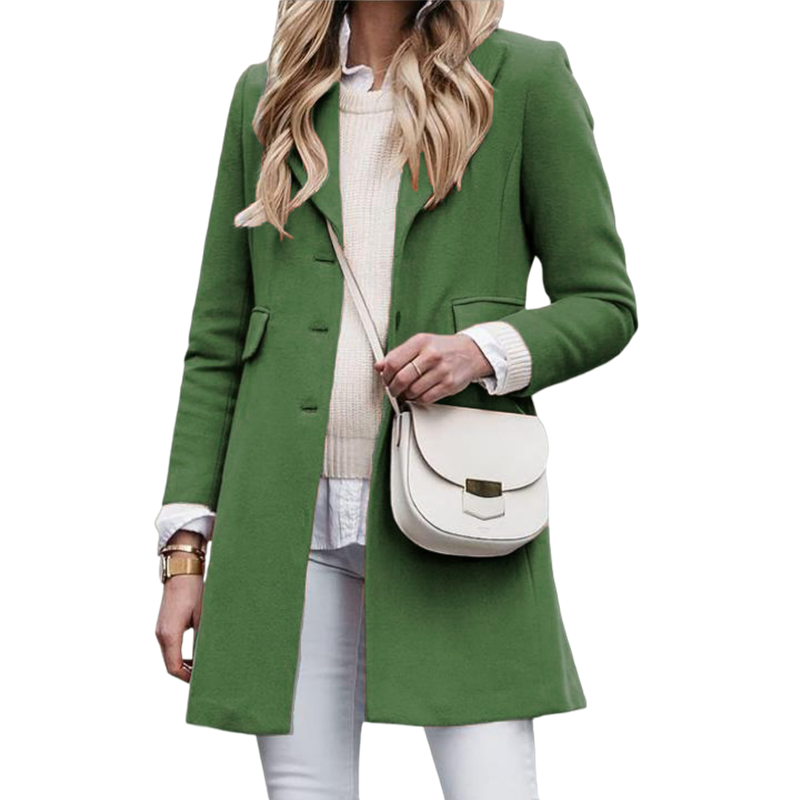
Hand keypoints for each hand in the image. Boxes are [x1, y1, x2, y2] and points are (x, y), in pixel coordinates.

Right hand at [155, 530, 204, 682]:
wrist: (182, 570)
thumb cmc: (194, 591)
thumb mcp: (203, 617)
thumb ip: (202, 640)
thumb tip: (207, 659)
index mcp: (169, 635)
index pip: (174, 668)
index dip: (188, 678)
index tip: (203, 681)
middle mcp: (161, 635)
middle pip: (170, 665)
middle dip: (187, 673)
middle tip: (205, 676)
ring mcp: (161, 630)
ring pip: (170, 656)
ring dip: (184, 664)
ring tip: (203, 666)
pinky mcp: (164, 625)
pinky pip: (170, 647)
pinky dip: (180, 654)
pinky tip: (195, 653)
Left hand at [374, 332, 493, 403]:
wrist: (471, 352)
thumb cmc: (443, 348)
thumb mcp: (420, 343)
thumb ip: (398, 354)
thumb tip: (379, 366)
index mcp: (421, 342)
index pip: (393, 362)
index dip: (385, 374)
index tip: (385, 378)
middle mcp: (431, 355)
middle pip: (402, 379)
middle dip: (393, 388)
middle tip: (393, 389)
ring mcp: (441, 371)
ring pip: (412, 391)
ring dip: (406, 395)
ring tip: (407, 391)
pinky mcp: (449, 385)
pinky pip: (425, 398)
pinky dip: (418, 399)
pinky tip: (419, 393)